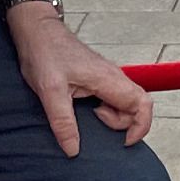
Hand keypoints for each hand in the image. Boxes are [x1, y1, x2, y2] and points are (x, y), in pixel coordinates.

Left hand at [9, 1, 151, 156]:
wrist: (37, 31)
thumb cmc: (44, 52)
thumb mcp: (49, 92)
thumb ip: (63, 122)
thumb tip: (73, 149)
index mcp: (107, 78)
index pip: (143, 104)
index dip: (141, 127)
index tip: (125, 142)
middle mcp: (113, 77)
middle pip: (137, 107)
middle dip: (124, 125)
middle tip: (97, 125)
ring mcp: (107, 77)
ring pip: (126, 104)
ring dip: (113, 118)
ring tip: (88, 116)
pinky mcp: (98, 79)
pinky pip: (114, 99)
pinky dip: (106, 111)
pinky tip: (86, 112)